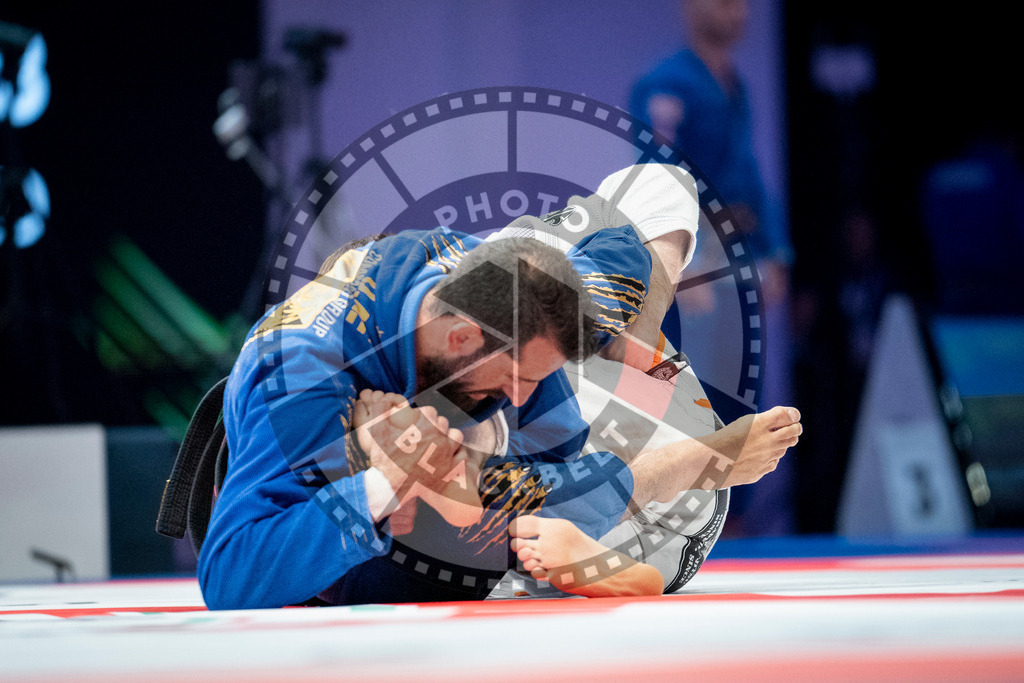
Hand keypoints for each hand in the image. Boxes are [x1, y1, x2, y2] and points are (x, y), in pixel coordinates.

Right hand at [351, 390, 481, 526]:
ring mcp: (447, 453)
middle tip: (426, 433)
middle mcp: (439, 437)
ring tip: (440, 442)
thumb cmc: (384, 459)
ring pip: (456, 435)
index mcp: (424, 426)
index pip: (430, 411)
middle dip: (435, 425)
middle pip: (443, 422)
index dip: (423, 415)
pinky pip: (462, 455)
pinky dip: (457, 454)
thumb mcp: (377, 431)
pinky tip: (449, 457)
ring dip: (449, 436)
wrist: (390, 487)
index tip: (418, 422)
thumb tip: (384, 398)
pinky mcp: (451, 469)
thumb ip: (380, 409)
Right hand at [705, 406, 801, 488]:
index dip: (793, 415)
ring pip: (785, 449)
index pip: (790, 415)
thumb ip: (767, 419)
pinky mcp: (761, 470)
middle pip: (794, 432)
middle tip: (790, 428)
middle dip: (794, 429)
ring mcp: (766, 457)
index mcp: (761, 423)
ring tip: (770, 441)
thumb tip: (786, 416)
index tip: (792, 416)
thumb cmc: (722, 440)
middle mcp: (767, 440)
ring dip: (782, 444)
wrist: (708, 461)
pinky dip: (771, 458)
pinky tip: (760, 455)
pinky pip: (773, 463)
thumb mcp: (744, 422)